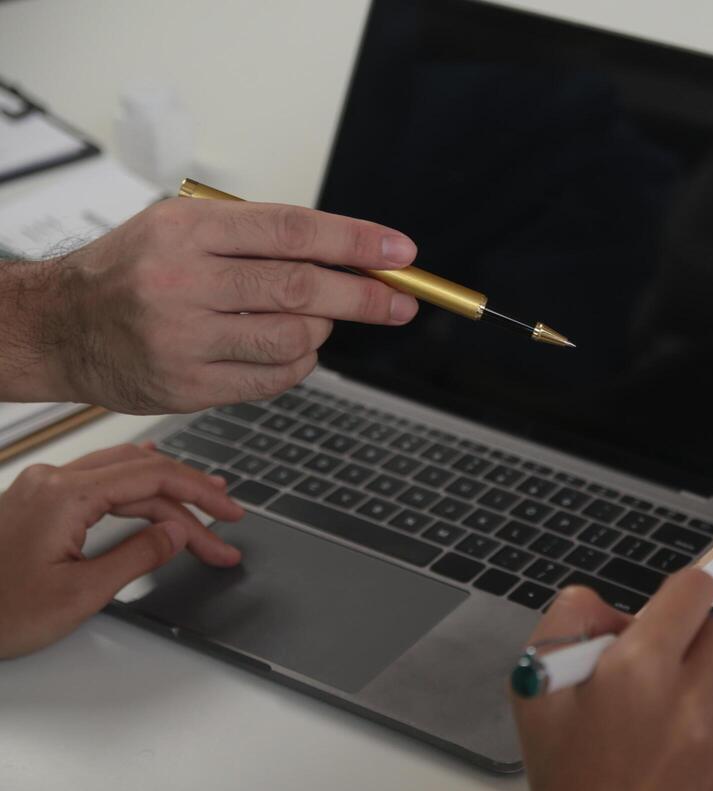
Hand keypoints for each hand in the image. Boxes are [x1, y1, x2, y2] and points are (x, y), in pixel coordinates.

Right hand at [0, 197, 419, 411]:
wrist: (59, 326)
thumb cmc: (132, 272)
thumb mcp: (181, 229)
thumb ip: (258, 239)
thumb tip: (352, 255)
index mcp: (186, 230)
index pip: (291, 231)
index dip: (355, 241)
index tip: (400, 252)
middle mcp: (182, 282)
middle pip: (300, 288)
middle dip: (364, 296)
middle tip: (401, 301)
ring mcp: (183, 338)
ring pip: (292, 338)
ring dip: (321, 331)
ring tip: (314, 320)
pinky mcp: (187, 386)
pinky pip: (272, 380)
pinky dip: (298, 364)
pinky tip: (291, 350)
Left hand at [0, 442, 243, 658]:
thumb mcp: (81, 594)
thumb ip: (137, 555)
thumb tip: (177, 531)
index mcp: (63, 496)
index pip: (151, 477)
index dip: (199, 494)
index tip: (229, 515)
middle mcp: (51, 481)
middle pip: (140, 473)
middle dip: (190, 498)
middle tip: (226, 523)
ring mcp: (42, 489)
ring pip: (121, 478)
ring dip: (166, 498)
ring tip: (204, 516)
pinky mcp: (37, 502)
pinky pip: (98, 484)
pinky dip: (136, 494)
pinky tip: (154, 493)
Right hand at [414, 572, 712, 790]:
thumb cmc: (564, 778)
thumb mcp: (538, 686)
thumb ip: (572, 620)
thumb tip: (615, 605)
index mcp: (642, 666)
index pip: (695, 589)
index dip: (676, 602)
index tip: (665, 624)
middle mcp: (698, 697)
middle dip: (690, 648)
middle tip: (660, 686)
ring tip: (675, 730)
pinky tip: (696, 758)